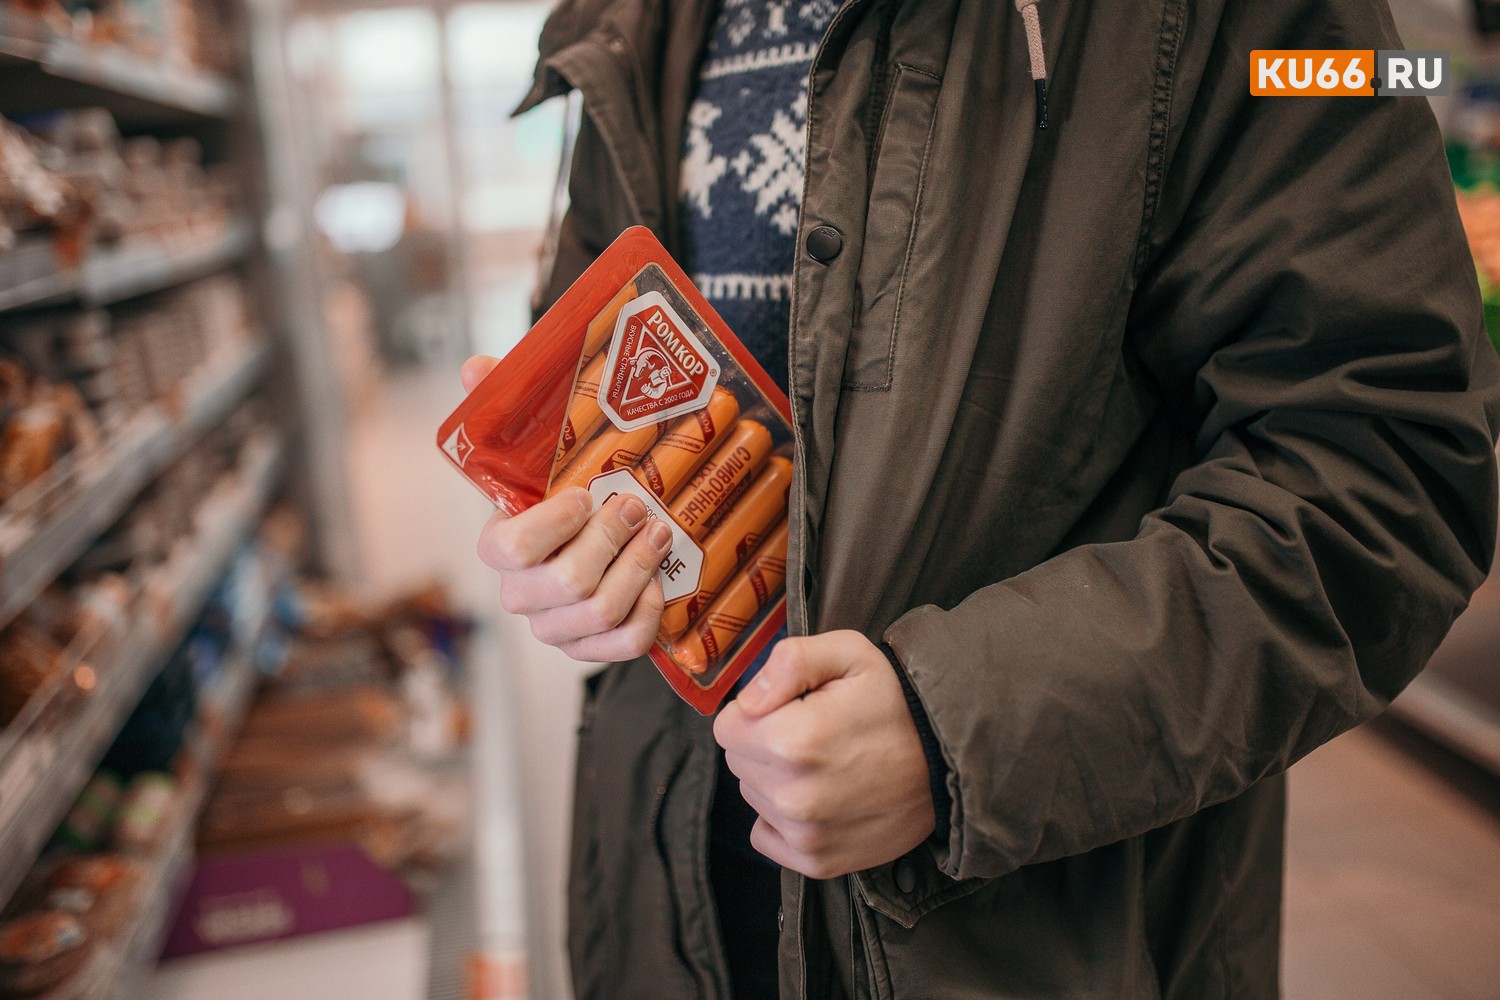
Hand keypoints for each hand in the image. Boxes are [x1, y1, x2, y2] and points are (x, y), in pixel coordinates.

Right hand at [464, 356, 670, 660]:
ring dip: (638, 568)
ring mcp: (555, 627)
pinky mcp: (589, 649)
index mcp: (498, 546)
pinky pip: (622, 644)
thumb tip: (475, 369)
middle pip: (566, 581)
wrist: (584, 544)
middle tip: (637, 507)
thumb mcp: (531, 449)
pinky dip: (648, 613)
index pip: (510, 549)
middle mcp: (520, 594)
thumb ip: (501, 406)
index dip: (552, 524)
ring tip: (658, 533)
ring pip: (599, 611)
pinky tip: (657, 581)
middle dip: (611, 540)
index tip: (584, 494)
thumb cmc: (558, 493)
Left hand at [713, 630, 935, 878]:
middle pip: (738, 761)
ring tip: (826, 764)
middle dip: (764, 743)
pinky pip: (765, 834)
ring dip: (776, 779)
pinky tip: (821, 797)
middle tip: (814, 733)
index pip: (727, 726)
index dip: (756, 711)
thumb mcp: (849, 653)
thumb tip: (747, 699)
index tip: (792, 708)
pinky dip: (782, 818)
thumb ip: (790, 660)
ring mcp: (805, 834)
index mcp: (792, 739)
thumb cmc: (895, 702)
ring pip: (753, 796)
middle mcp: (793, 794)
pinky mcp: (817, 861)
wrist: (949, 763)